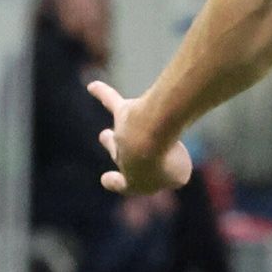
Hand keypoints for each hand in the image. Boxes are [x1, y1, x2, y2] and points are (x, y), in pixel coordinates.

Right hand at [89, 75, 193, 194]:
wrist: (148, 137)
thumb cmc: (163, 160)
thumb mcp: (178, 173)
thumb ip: (176, 171)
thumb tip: (172, 156)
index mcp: (133, 181)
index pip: (123, 184)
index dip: (115, 182)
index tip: (106, 179)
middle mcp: (124, 158)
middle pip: (118, 155)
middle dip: (115, 153)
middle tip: (108, 144)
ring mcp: (122, 136)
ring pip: (114, 138)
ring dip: (110, 139)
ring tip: (106, 135)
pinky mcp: (124, 114)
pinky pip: (111, 101)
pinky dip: (103, 93)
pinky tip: (92, 87)